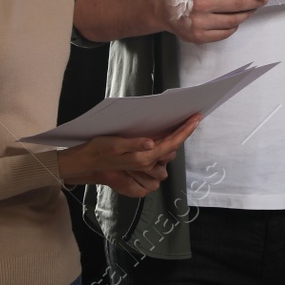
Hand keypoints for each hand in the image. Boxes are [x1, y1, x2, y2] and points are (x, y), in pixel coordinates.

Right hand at [57, 113, 201, 193]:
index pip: (171, 143)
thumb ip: (134, 144)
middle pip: (173, 148)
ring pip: (167, 154)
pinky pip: (159, 157)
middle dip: (180, 133)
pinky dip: (164, 146)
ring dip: (172, 141)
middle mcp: (147, 163)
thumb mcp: (115, 144)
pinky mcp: (140, 165)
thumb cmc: (100, 149)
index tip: (196, 118)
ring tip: (174, 126)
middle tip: (188, 118)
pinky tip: (161, 137)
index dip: (185, 130)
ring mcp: (144, 166)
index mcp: (144, 157)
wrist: (88, 161)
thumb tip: (151, 143)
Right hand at [163, 0, 272, 43]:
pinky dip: (234, 27)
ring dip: (247, 14)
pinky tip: (236, 20)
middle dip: (255, 1)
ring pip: (234, 20)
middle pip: (238, 4)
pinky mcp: (199, 36)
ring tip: (251, 9)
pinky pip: (225, 33)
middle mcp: (201, 3)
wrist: (165, 9)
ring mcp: (200, 22)